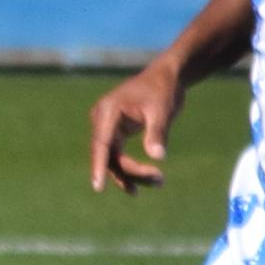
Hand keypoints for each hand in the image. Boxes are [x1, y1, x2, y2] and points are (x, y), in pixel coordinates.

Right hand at [86, 55, 184, 192]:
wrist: (165, 77)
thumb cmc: (163, 90)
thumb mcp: (162, 110)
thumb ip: (157, 133)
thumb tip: (159, 157)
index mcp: (108, 111)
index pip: (101, 143)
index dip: (99, 166)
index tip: (98, 188)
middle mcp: (102, 120)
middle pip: (109, 155)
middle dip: (131, 172)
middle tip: (160, 180)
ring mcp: (106, 127)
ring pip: (113, 159)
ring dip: (132, 173)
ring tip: (159, 182)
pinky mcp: (114, 133)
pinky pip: (117, 156)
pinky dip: (130, 169)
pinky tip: (141, 184)